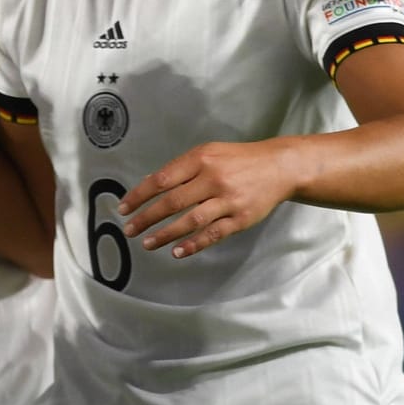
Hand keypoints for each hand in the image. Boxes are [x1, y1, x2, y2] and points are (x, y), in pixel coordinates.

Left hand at [117, 140, 296, 258]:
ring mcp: (228, 200)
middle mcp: (213, 179)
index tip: (124, 209)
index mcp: (201, 159)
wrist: (279, 167)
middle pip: (172, 202)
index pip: (162, 179)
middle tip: (129, 230)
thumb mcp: (208, 153)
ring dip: (165, 234)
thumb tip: (149, 185)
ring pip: (190, 221)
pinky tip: (177, 251)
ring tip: (147, 243)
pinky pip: (213, 234)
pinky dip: (193, 244)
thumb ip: (180, 169)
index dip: (139, 196)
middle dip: (146, 218)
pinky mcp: (241, 218)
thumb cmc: (238, 160)